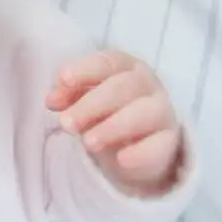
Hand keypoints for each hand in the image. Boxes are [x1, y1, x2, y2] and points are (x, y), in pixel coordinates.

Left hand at [47, 51, 183, 194]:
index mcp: (125, 66)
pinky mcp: (169, 141)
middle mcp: (147, 84)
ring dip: (112, 127)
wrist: (137, 144)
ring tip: (87, 142)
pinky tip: (121, 160)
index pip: (107, 62)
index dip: (85, 69)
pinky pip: (159, 145)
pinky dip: (140, 153)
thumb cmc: (106, 110)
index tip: (63, 80)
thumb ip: (68, 95)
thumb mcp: (83, 99)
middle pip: (122, 87)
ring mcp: (162, 111)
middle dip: (90, 105)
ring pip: (142, 113)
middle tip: (65, 124)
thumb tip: (52, 100)